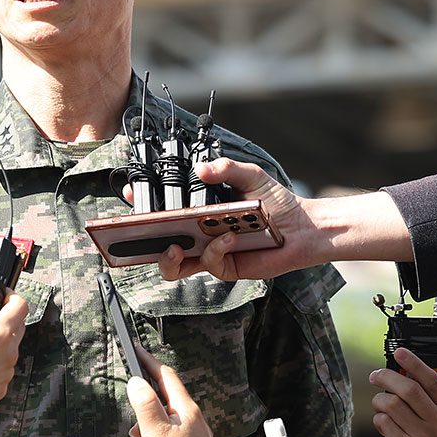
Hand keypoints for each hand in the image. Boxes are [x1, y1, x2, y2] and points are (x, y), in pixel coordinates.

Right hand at [126, 347, 225, 436]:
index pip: (166, 375)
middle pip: (166, 392)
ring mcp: (193, 429)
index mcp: (185, 407)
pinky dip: (156, 429)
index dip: (149, 361)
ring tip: (138, 429)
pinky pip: (170, 427)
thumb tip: (136, 382)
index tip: (136, 349)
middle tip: (131, 388)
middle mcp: (192, 414)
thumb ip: (145, 405)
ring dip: (149, 415)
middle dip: (146, 390)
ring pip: (167, 412)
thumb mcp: (156, 432)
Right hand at [156, 158, 413, 281]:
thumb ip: (227, 169)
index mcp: (198, 210)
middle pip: (160, 239)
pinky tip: (228, 236)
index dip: (144, 205)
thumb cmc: (276, 202)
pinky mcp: (224, 268)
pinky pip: (209, 263)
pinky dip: (215, 249)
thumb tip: (202, 169)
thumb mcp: (251, 176)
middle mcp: (198, 232)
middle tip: (145, 228)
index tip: (133, 195)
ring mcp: (208, 252)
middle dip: (146, 236)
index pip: (164, 209)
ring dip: (169, 257)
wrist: (303, 227)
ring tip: (175, 246)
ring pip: (174, 264)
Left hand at [370, 348, 436, 436]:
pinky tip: (384, 426)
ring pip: (391, 404)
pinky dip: (379, 419)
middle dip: (387, 377)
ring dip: (380, 400)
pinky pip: (383, 422)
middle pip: (409, 389)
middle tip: (376, 376)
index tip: (399, 352)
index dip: (415, 362)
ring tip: (381, 405)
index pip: (434, 381)